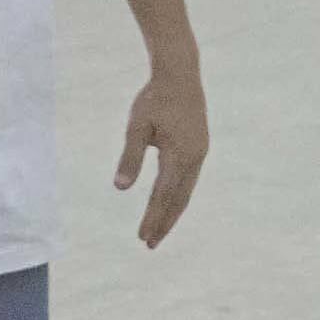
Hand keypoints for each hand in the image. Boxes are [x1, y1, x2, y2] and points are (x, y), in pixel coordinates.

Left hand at [113, 67, 208, 246]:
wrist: (180, 74)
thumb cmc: (154, 99)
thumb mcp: (136, 127)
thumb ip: (129, 158)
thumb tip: (119, 188)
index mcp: (180, 155)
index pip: (163, 195)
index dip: (152, 218)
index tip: (141, 238)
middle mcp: (195, 157)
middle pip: (179, 199)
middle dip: (164, 222)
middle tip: (150, 245)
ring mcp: (200, 152)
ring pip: (186, 190)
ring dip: (172, 211)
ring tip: (159, 230)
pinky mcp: (200, 147)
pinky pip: (189, 179)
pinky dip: (179, 196)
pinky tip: (171, 202)